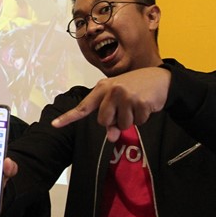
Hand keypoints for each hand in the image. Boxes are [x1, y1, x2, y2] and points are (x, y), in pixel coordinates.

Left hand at [51, 67, 169, 141]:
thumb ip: (111, 118)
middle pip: (104, 121)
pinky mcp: (139, 102)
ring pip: (121, 124)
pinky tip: (145, 105)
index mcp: (102, 88)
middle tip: (125, 108)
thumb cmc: (135, 90)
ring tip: (136, 104)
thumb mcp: (119, 101)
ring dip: (130, 120)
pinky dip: (142, 118)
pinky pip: (137, 122)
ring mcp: (125, 96)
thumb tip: (111, 137)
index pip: (83, 106)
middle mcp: (111, 90)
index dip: (68, 117)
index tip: (55, 124)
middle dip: (114, 120)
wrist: (160, 79)